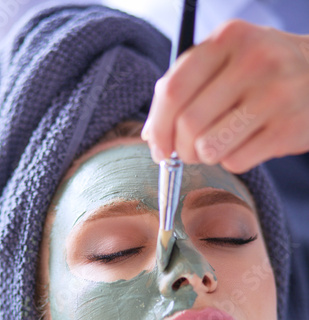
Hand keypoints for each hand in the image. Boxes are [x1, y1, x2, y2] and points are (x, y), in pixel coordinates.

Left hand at [141, 20, 308, 172]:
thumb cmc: (264, 72)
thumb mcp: (227, 60)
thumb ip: (187, 86)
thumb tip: (151, 135)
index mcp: (228, 39)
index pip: (173, 90)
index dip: (157, 126)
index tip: (157, 146)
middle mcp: (253, 62)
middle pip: (188, 124)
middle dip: (180, 149)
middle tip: (187, 152)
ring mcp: (274, 95)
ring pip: (209, 147)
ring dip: (205, 156)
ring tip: (217, 146)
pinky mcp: (287, 129)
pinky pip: (236, 161)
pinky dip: (233, 160)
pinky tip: (246, 144)